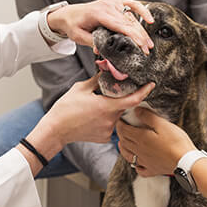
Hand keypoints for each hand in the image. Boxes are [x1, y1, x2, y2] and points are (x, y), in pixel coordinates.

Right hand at [30, 76, 154, 158]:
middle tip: (106, 93)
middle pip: (122, 106)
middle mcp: (110, 120)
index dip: (144, 91)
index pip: (132, 99)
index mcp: (106, 107)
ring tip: (93, 107)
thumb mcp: (81, 89)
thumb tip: (106, 69)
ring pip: (116, 115)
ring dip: (110, 109)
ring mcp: (108, 131)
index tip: (151, 84)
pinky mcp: (104, 137)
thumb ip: (97, 79)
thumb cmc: (65, 109)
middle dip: (117, 98)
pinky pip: (110, 125)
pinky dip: (105, 119)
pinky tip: (92, 118)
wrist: (56, 130)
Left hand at [47, 0, 153, 52]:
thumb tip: (101, 51)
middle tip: (146, 51)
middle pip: (129, 22)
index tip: (141, 47)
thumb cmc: (73, 25)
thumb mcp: (78, 36)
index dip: (133, 36)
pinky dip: (142, 11)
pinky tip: (150, 20)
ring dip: (142, 30)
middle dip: (140, 37)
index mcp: (99, 13)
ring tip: (148, 44)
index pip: (121, 26)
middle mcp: (108, 6)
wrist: (70, 13)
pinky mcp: (116, 1)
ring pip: (132, 17)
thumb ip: (91, 42)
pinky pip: (132, 4)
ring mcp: (113, 2)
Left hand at [115, 107, 194, 176]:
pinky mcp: (153, 170)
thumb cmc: (176, 142)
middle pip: (124, 142)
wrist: (186, 162)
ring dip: (123, 149)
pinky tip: (138, 164)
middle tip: (121, 129)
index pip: (124, 130)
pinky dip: (136, 166)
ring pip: (128, 156)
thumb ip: (148, 117)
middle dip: (120, 134)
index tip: (120, 119)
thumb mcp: (163, 124)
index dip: (120, 124)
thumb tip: (137, 111)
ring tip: (122, 144)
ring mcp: (145, 162)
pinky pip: (140, 170)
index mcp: (141, 139)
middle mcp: (140, 151)